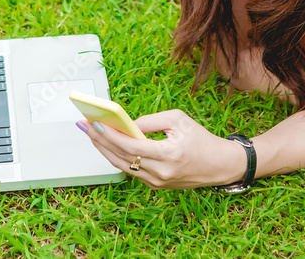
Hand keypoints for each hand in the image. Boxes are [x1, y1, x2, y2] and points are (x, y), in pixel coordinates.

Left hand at [78, 110, 246, 189]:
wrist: (219, 165)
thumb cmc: (200, 139)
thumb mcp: (178, 120)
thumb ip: (150, 121)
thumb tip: (126, 125)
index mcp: (168, 156)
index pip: (131, 147)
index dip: (110, 135)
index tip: (95, 123)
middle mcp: (160, 173)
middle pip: (121, 158)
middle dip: (100, 141)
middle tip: (85, 126)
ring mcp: (156, 182)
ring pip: (123, 166)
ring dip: (104, 150)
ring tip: (91, 134)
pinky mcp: (155, 185)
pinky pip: (131, 170)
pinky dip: (117, 157)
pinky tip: (107, 144)